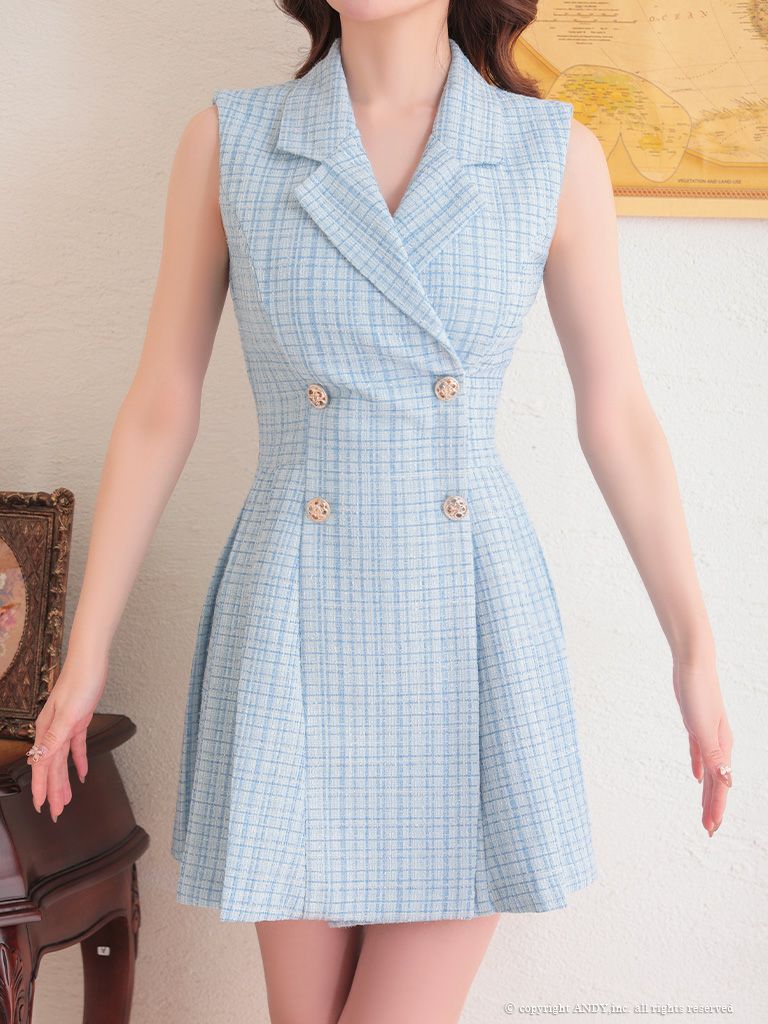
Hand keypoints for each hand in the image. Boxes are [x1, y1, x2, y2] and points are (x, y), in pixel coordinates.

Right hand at [26, 650, 108, 820]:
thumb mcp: (69, 713)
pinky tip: (83, 774)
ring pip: (63, 760)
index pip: (42, 765)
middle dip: (53, 791)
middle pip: (52, 767)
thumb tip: (40, 758)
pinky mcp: (79, 720)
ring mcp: (65, 726)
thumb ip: (54, 737)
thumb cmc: (80, 683)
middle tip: (55, 813)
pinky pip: (76, 747)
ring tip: (65, 800)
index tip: (40, 807)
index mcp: (48, 731)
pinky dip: (79, 761)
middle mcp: (53, 731)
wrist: (90, 661)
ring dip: (64, 780)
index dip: (41, 787)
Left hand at [672, 658, 732, 836]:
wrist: (693, 665)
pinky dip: (698, 766)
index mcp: (723, 747)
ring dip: (707, 792)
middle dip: (713, 807)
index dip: (716, 808)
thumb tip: (727, 784)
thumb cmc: (698, 694)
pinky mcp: (696, 725)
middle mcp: (719, 744)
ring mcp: (708, 734)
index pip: (720, 786)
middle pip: (717, 783)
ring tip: (704, 811)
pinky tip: (696, 776)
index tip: (711, 829)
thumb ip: (714, 756)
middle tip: (709, 830)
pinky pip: (699, 754)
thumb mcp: (703, 728)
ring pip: (709, 771)